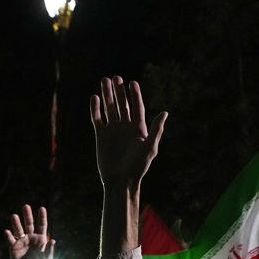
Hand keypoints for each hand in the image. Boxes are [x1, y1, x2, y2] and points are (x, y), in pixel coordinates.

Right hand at [5, 204, 51, 258]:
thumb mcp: (47, 258)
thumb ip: (49, 250)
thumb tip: (52, 240)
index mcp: (40, 239)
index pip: (42, 225)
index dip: (42, 217)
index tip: (42, 208)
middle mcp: (31, 238)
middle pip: (29, 224)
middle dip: (27, 215)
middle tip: (26, 206)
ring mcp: (22, 241)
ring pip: (19, 229)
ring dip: (16, 223)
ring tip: (13, 216)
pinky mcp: (13, 247)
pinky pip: (10, 240)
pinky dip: (8, 236)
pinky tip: (7, 232)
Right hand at [91, 76, 166, 191]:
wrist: (120, 181)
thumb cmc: (138, 167)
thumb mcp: (149, 148)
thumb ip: (156, 130)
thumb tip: (164, 113)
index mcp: (139, 129)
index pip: (137, 107)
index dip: (135, 95)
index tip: (132, 83)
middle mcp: (126, 127)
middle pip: (122, 105)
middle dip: (119, 91)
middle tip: (116, 78)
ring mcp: (113, 131)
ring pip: (109, 108)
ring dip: (107, 95)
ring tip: (104, 80)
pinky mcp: (101, 136)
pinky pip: (98, 119)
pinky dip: (95, 108)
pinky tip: (94, 97)